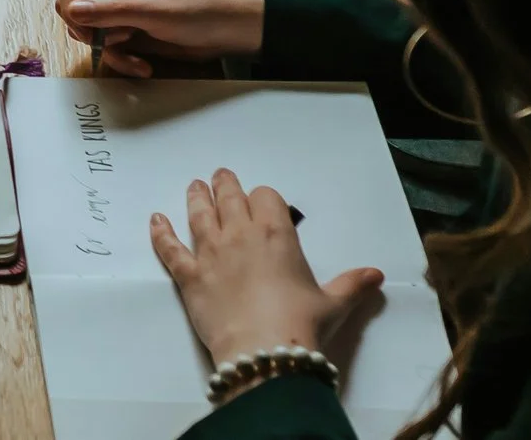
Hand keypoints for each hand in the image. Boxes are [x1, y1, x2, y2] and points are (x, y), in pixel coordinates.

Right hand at [56, 0, 264, 74]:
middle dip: (87, 28)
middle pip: (75, 4)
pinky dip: (119, 58)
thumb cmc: (200, 9)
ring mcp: (119, 8)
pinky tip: (141, 65)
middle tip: (105, 41)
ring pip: (88, 30)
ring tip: (132, 54)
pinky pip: (106, 46)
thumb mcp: (157, 10)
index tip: (78, 22)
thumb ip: (113, 10)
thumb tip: (73, 10)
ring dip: (106, 48)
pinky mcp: (126, 30)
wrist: (231, 32)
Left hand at [151, 169, 383, 372]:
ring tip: (194, 186)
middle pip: (229, 198)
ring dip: (196, 198)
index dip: (263, 197)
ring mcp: (211, 254)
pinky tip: (155, 220)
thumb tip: (376, 275)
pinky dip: (160, 233)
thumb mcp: (334, 305)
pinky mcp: (189, 276)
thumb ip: (352, 285)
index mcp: (277, 235)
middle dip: (225, 185)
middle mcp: (240, 235)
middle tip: (219, 177)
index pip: (266, 198)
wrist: (264, 353)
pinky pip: (170, 249)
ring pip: (199, 215)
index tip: (261, 201)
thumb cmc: (302, 325)